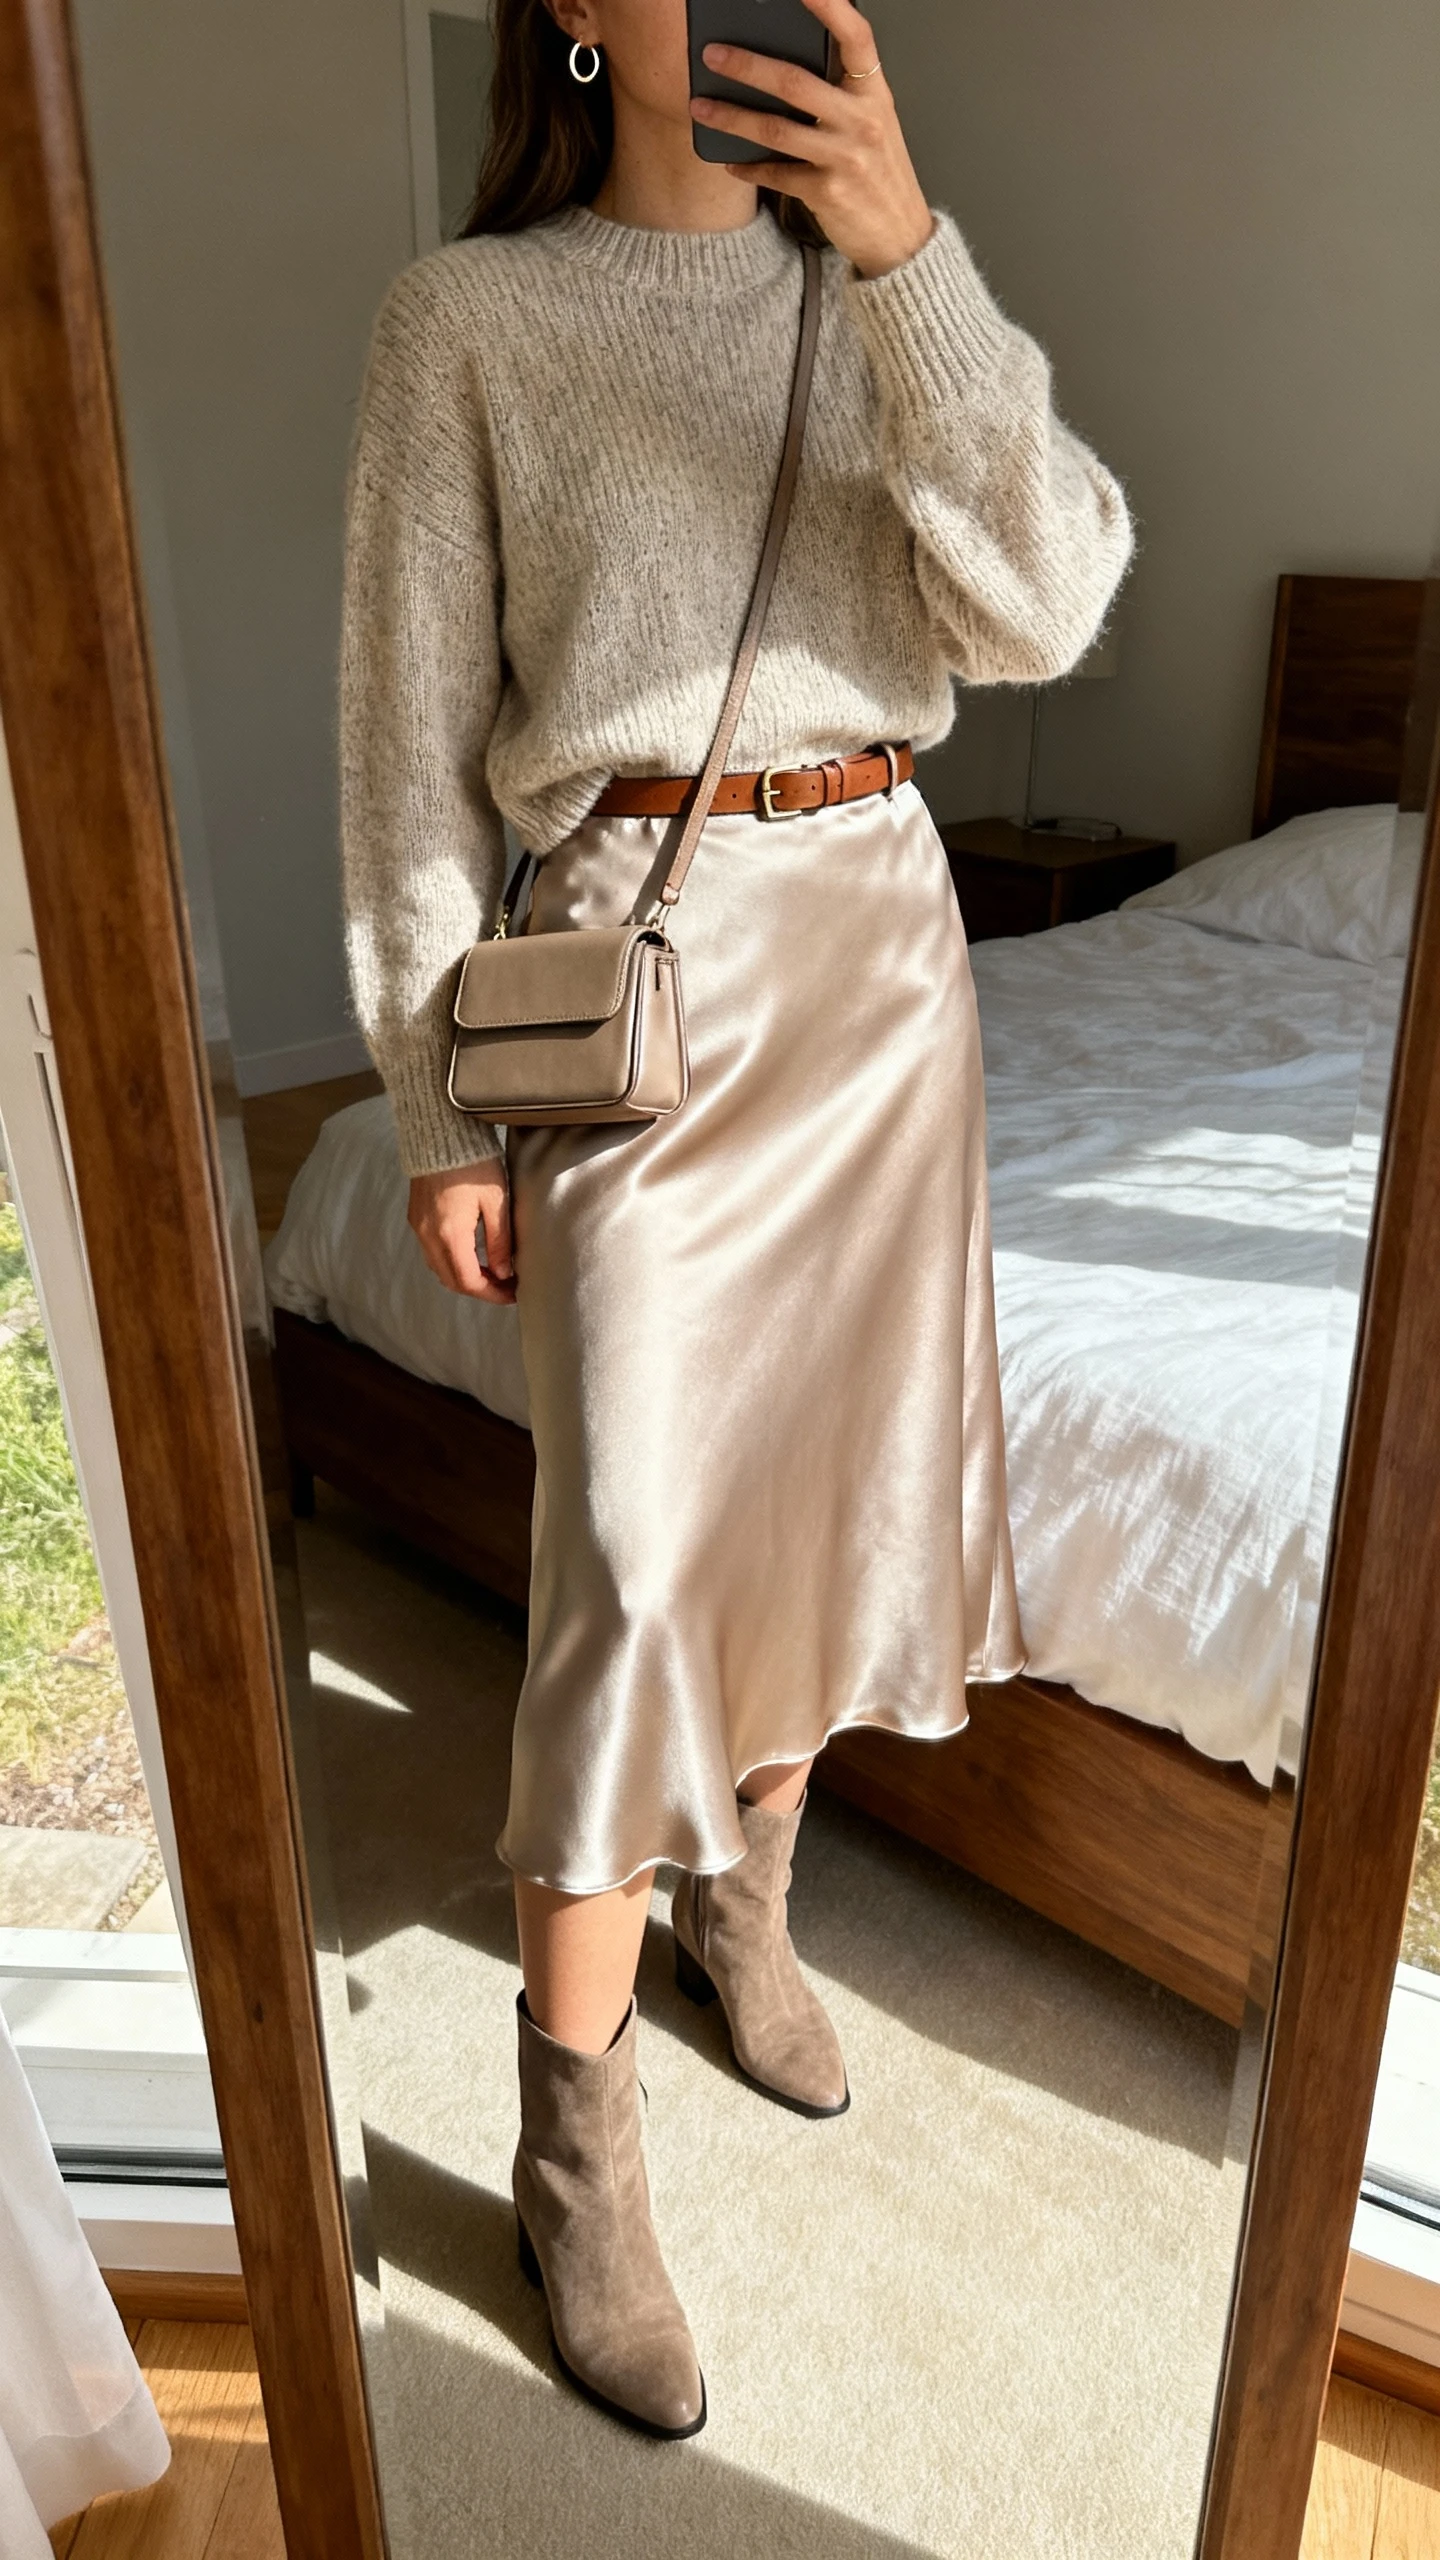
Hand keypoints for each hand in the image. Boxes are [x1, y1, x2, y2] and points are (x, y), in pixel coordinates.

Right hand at [407, 1158, 515, 1303]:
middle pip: (451, 1280)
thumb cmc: (474, 1163)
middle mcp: (428, 1236)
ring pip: (439, 1269)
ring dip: (464, 1277)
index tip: (513, 1293)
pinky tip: (472, 1254)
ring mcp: (419, 1227)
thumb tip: (505, 1273)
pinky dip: (451, 1262)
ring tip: (492, 1272)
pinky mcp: (416, 1217)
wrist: (442, 1132)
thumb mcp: (497, 1202)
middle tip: (505, 1286)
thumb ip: (500, 1242)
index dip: (492, 1294)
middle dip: (479, 1289)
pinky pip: (431, 1252)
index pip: (469, 1281)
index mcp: (450, 1234)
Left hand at [691, 0, 932, 278]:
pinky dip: (749, 167)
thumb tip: (782, 66)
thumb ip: (840, 93)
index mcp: (875, 93)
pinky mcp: (827, 193)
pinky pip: (776, 173)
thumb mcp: (872, 122)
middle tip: (711, 54)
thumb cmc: (878, 172)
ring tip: (700, 107)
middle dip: (746, 65)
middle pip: (795, 82)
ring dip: (731, 117)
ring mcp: (845, 157)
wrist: (899, 235)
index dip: (829, 6)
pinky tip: (729, 161)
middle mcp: (862, 120)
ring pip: (776, 129)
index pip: (856, 36)